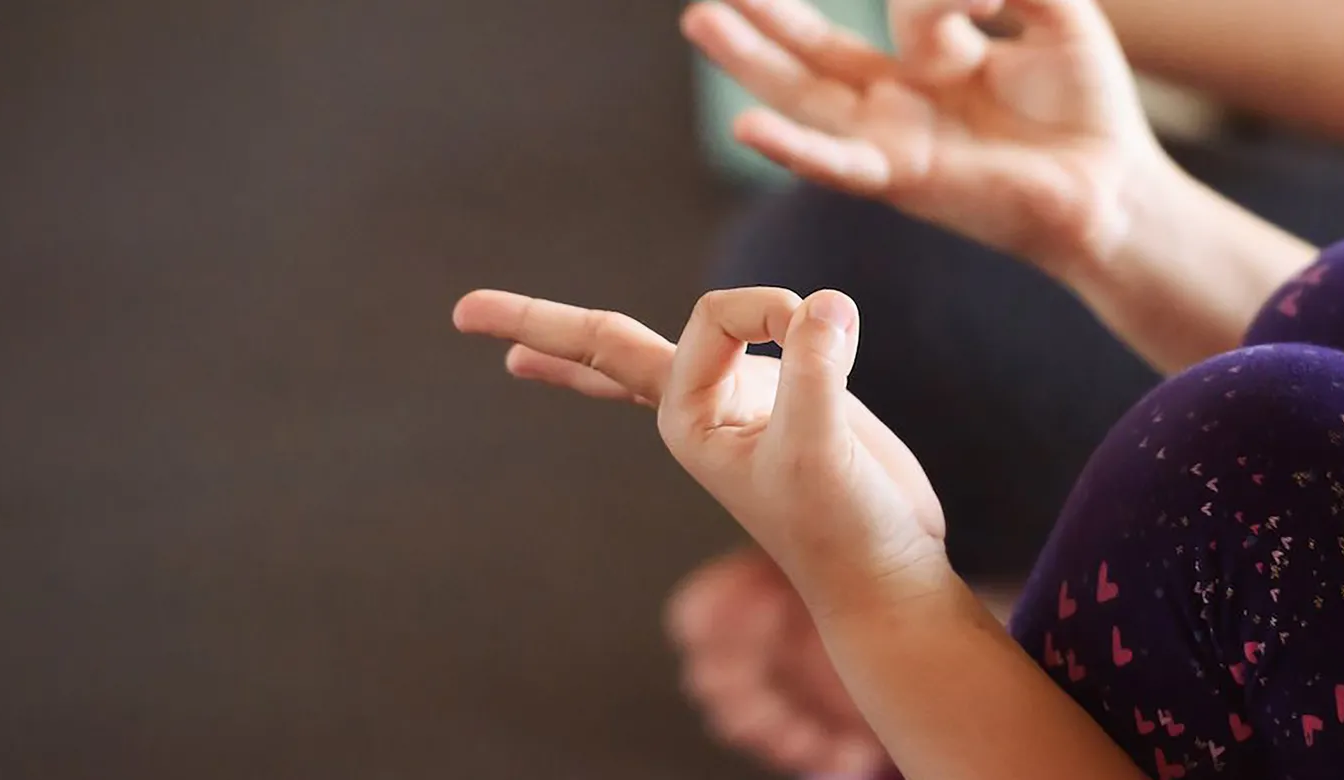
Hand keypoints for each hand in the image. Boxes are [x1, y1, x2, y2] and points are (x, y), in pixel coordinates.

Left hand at [453, 288, 928, 773]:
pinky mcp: (787, 402)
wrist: (883, 574)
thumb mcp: (819, 444)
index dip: (764, 307)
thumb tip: (825, 304)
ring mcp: (740, 405)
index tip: (820, 327)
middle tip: (460, 312)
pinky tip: (633, 371)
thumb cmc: (843, 524)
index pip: (713, 321)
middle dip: (537, 327)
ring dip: (585, 349)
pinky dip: (680, 360)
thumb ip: (816, 367)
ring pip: (649, 356)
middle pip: (606, 349)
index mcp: (690, 421)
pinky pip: (723, 361)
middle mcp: (703, 409)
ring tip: (511, 358)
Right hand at [683, 0, 1165, 273]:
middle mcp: (901, 98)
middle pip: (816, 49)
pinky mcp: (904, 179)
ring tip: (701, 20)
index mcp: (933, 57)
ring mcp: (894, 139)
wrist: (1116, 190)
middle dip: (769, 15)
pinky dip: (793, 148)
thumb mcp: (1056, 16)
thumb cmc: (1088, 110)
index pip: (912, 0)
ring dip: (752, 59)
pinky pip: (837, 162)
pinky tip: (746, 127)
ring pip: (806, 94)